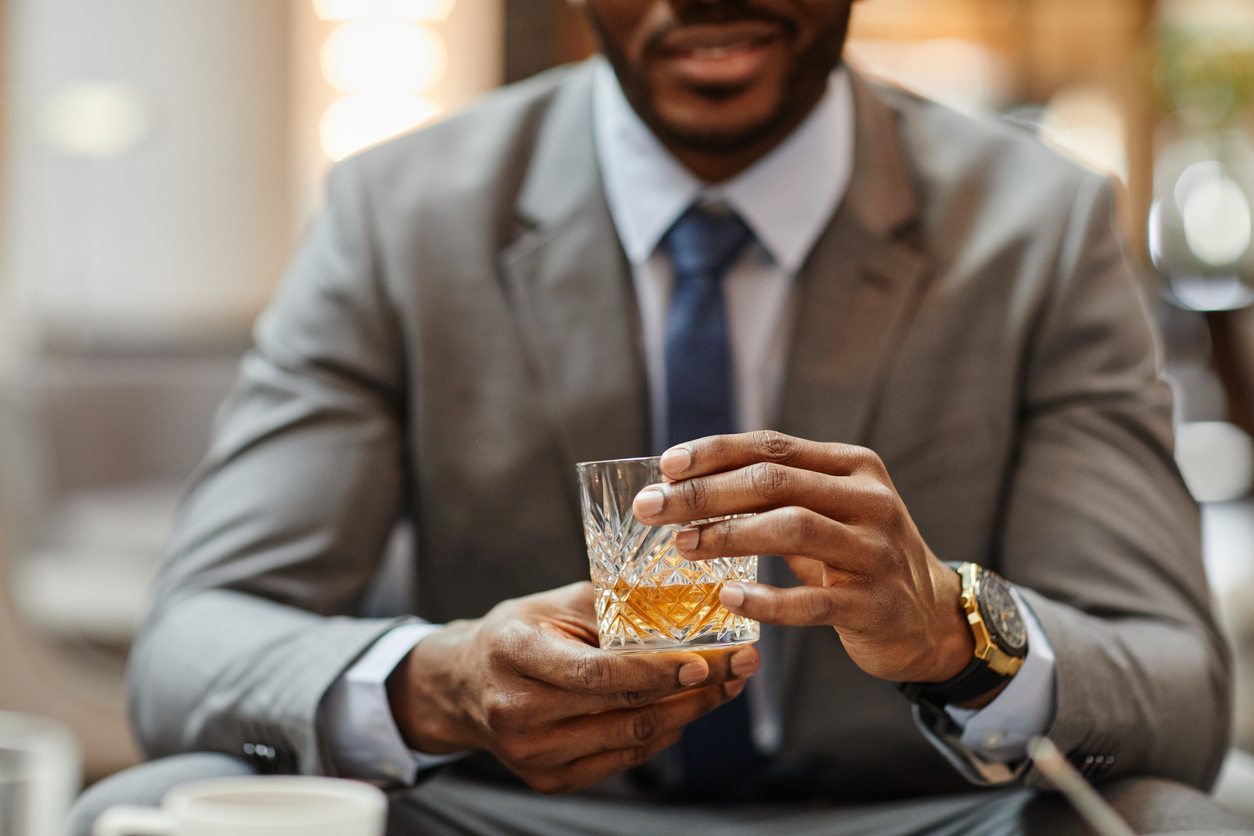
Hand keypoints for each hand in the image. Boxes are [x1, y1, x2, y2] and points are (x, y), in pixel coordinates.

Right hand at [386, 582, 758, 793]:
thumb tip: (684, 600)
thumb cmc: (516, 635)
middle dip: (693, 691)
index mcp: (516, 654)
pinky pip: (622, 760)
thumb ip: (612, 605)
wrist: (463, 684)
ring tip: (722, 687)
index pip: (599, 673)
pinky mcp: (549, 779)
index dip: (658, 672)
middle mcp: (518, 712)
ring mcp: (532, 754)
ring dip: (687, 714)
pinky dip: (660, 734)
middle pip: (624, 710)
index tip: (708, 661)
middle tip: (739, 668)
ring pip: (631, 740)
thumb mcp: (553, 604)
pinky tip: (683, 709)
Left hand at [632, 431, 976, 689]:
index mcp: (853, 467)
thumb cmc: (858, 557)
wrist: (931, 618)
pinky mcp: (875, 604)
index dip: (714, 452)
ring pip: (792, 528)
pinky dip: (767, 600)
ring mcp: (876, 551)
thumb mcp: (827, 512)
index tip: (665, 465)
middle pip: (773, 481)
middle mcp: (869, 500)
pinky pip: (813, 601)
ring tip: (682, 546)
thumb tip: (685, 483)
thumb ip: (775, 493)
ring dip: (728, 535)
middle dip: (704, 492)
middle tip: (651, 507)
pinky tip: (729, 597)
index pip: (772, 446)